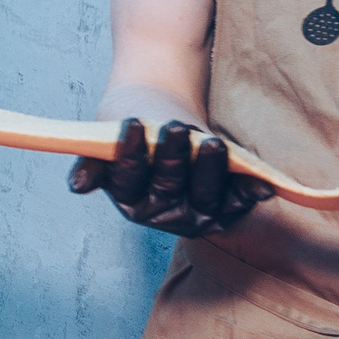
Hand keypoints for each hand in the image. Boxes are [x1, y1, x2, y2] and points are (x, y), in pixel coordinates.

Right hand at [66, 119, 271, 236]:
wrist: (166, 122)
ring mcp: (196, 214)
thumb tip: (77, 186)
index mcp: (129, 202)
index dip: (131, 157)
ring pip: (205, 197)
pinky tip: (261, 182)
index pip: (128, 182)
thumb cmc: (136, 130)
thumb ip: (93, 163)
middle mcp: (162, 215)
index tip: (133, 125)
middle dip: (172, 159)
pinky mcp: (226, 208)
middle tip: (175, 127)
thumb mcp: (107, 141)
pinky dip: (249, 192)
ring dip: (210, 172)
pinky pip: (238, 201)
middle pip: (168, 188)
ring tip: (211, 142)